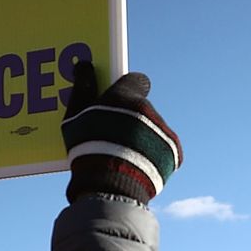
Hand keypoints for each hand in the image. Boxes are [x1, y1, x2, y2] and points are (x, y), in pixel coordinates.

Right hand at [59, 62, 181, 204]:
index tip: (114, 99)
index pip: (134, 80)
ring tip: (122, 155)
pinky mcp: (174, 152)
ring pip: (152, 128)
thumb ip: (82, 89)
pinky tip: (137, 164)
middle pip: (142, 109)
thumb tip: (84, 64)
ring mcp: (163, 130)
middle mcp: (149, 109)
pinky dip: (152, 154)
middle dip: (130, 118)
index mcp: (127, 96)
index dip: (125, 89)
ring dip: (141, 137)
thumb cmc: (88, 147)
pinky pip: (163, 147)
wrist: (111, 186)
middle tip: (113, 134)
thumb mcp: (76, 118)